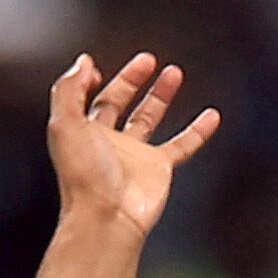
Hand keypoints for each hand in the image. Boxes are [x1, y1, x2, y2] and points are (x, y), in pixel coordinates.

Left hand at [44, 51, 218, 236]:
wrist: (107, 218)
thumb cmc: (83, 175)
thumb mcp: (65, 124)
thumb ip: (69, 89)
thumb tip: (83, 62)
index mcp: (82, 132)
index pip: (88, 99)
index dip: (91, 81)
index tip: (99, 67)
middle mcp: (107, 142)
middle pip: (118, 103)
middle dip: (131, 80)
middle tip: (148, 59)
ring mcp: (134, 155)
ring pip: (149, 118)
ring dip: (161, 95)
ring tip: (174, 72)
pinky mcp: (158, 169)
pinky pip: (182, 146)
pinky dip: (197, 131)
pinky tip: (212, 115)